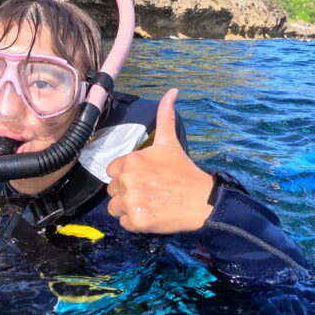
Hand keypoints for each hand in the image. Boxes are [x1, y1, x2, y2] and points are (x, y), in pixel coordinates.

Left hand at [106, 88, 212, 233]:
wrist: (201, 200)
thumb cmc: (184, 171)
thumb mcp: (170, 142)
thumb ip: (165, 115)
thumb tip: (172, 90)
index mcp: (131, 160)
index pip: (113, 171)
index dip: (126, 176)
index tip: (144, 179)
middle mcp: (126, 179)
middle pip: (113, 190)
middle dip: (127, 192)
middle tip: (150, 192)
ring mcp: (130, 201)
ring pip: (115, 208)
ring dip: (129, 209)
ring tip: (150, 204)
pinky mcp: (136, 221)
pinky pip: (124, 223)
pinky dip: (135, 223)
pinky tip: (151, 216)